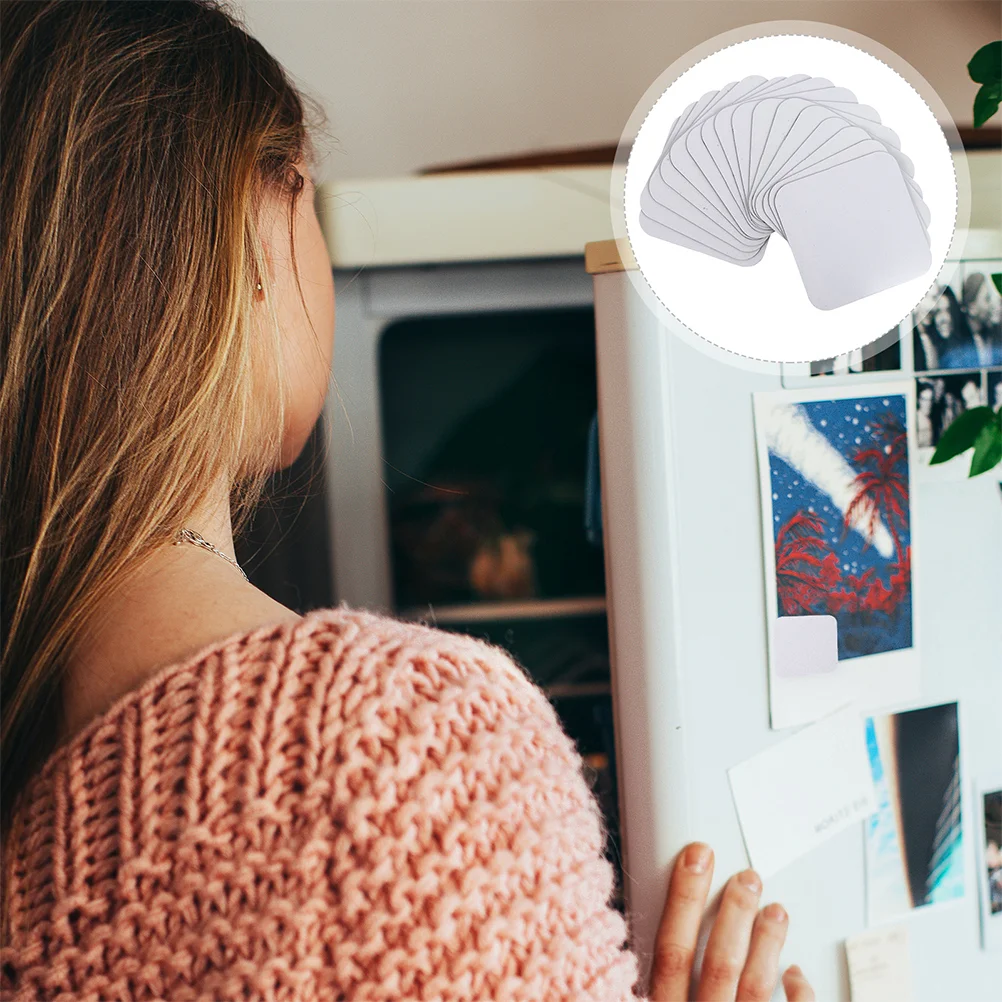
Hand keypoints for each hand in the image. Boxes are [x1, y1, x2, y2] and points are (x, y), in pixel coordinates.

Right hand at [648, 842, 814, 1000]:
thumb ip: (652, 985)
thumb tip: (647, 947)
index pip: (672, 951)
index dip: (684, 899)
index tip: (696, 860)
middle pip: (719, 963)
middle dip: (734, 913)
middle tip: (748, 879)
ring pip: (755, 986)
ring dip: (767, 942)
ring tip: (776, 911)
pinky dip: (798, 994)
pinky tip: (796, 974)